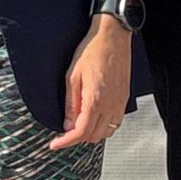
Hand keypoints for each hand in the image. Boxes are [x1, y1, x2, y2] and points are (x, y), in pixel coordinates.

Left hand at [49, 17, 132, 148]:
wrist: (112, 36)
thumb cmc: (92, 50)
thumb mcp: (72, 76)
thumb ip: (70, 104)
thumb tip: (67, 124)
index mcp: (96, 100)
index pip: (81, 132)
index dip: (66, 141)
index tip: (56, 144)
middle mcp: (111, 104)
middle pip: (94, 136)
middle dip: (78, 138)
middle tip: (64, 132)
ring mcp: (120, 102)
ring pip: (107, 132)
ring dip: (92, 133)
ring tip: (79, 125)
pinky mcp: (125, 98)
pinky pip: (116, 122)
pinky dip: (104, 126)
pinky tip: (94, 117)